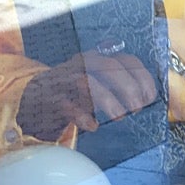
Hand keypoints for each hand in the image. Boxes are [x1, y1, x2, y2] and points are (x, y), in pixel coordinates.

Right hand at [21, 52, 156, 138]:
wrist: (35, 100)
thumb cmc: (75, 94)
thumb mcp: (98, 85)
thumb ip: (120, 89)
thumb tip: (149, 103)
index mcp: (99, 59)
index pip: (126, 60)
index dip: (141, 77)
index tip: (149, 98)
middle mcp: (83, 64)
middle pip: (109, 67)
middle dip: (127, 87)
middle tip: (137, 108)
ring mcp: (65, 80)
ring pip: (86, 81)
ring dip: (106, 98)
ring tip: (119, 116)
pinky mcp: (51, 98)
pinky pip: (66, 104)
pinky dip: (80, 115)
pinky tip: (92, 126)